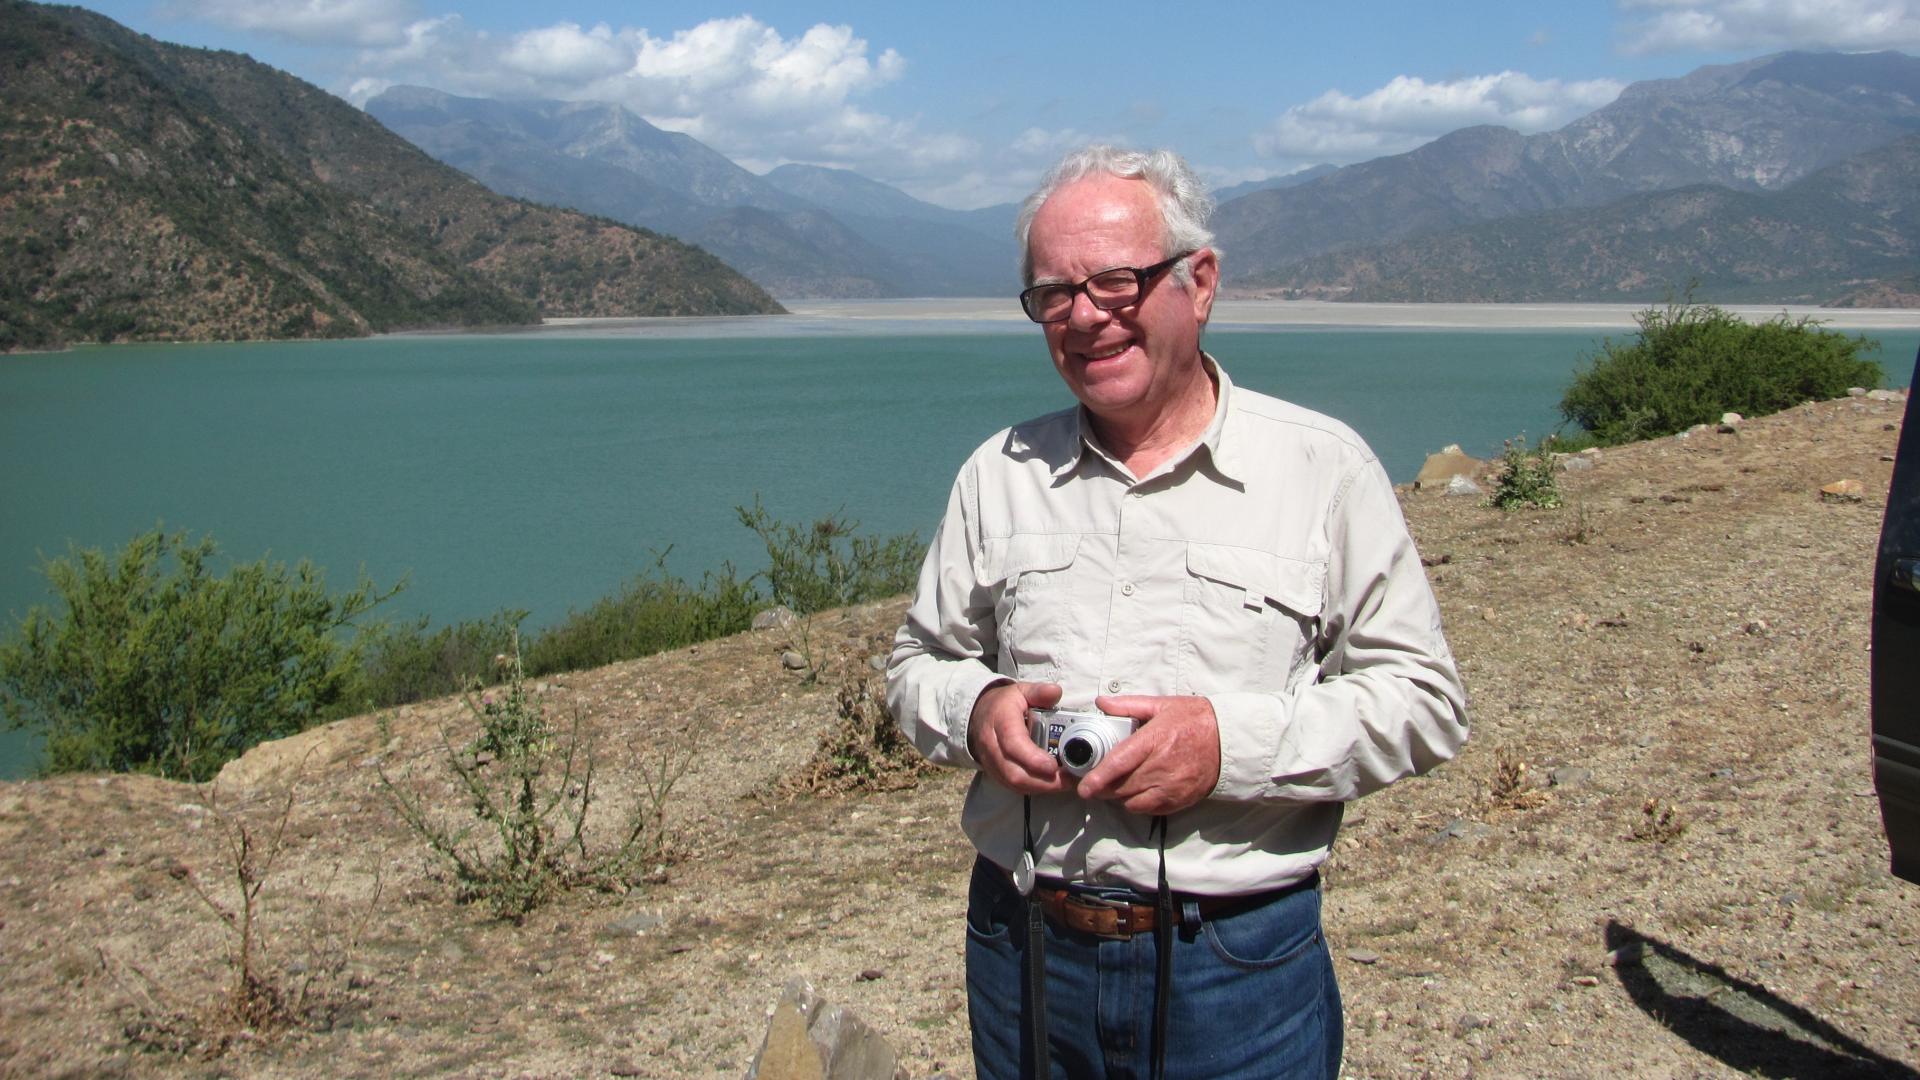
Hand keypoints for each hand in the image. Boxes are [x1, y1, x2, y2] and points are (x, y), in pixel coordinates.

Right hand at [967, 681, 1069, 794]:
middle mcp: (992, 745)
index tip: (1053, 765)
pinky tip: (1051, 784)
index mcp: (1000, 721)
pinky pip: (1013, 787)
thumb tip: (1055, 692)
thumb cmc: (1004, 704)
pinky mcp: (995, 773)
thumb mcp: (1021, 691)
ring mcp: (991, 762)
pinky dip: (1034, 788)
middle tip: (1068, 779)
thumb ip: (1039, 692)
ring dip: (1041, 787)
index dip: (1033, 759)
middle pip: (1014, 772)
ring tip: (1064, 783)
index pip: (1013, 744)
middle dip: (1043, 781)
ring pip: (1014, 783)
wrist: (979, 715)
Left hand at [1077, 695, 1221, 814]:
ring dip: (1118, 796)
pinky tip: (1135, 791)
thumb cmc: (1195, 719)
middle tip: (1092, 783)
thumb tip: (1101, 702)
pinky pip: (1148, 810)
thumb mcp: (1163, 705)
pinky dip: (1136, 804)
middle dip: (1102, 788)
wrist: (1230, 740)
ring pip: (1132, 801)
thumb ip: (1129, 705)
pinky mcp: (1179, 800)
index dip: (1099, 777)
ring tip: (1114, 785)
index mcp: (1155, 739)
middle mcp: (1162, 766)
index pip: (1120, 762)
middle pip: (1121, 786)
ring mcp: (1172, 787)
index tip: (1084, 786)